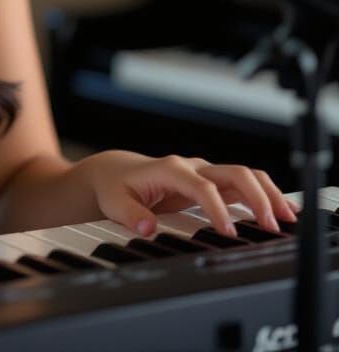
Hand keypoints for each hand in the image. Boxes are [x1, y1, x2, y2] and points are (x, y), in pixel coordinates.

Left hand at [78, 150, 298, 236]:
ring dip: (267, 194)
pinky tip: (280, 211)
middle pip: (233, 173)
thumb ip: (130, 214)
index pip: (202, 186)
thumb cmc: (116, 186)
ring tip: (287, 218)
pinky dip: (263, 195)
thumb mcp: (114, 201)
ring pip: (244, 176)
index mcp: (169, 169)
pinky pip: (242, 184)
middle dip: (256, 196)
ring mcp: (204, 173)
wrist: (115, 173)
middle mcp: (191, 168)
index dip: (218, 208)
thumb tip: (148, 226)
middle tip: (271, 225)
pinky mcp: (210, 183)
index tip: (229, 232)